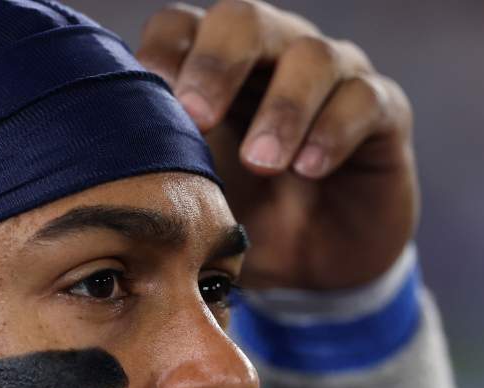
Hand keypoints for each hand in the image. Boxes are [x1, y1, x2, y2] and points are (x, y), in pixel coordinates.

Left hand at [137, 0, 417, 290]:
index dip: (164, 50)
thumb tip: (99, 160)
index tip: (145, 92)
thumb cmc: (245, 220)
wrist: (314, 267)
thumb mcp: (193, 199)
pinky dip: (333, 130)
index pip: (184, 26)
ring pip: (312, 56)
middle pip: (244, 21)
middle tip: (195, 116)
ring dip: (281, 109)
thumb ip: (156, 171)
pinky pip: (365, 99)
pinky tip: (309, 167)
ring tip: (262, 162)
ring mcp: (334, 77)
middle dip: (216, 65)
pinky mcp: (384, 112)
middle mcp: (275, 55)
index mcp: (218, 68)